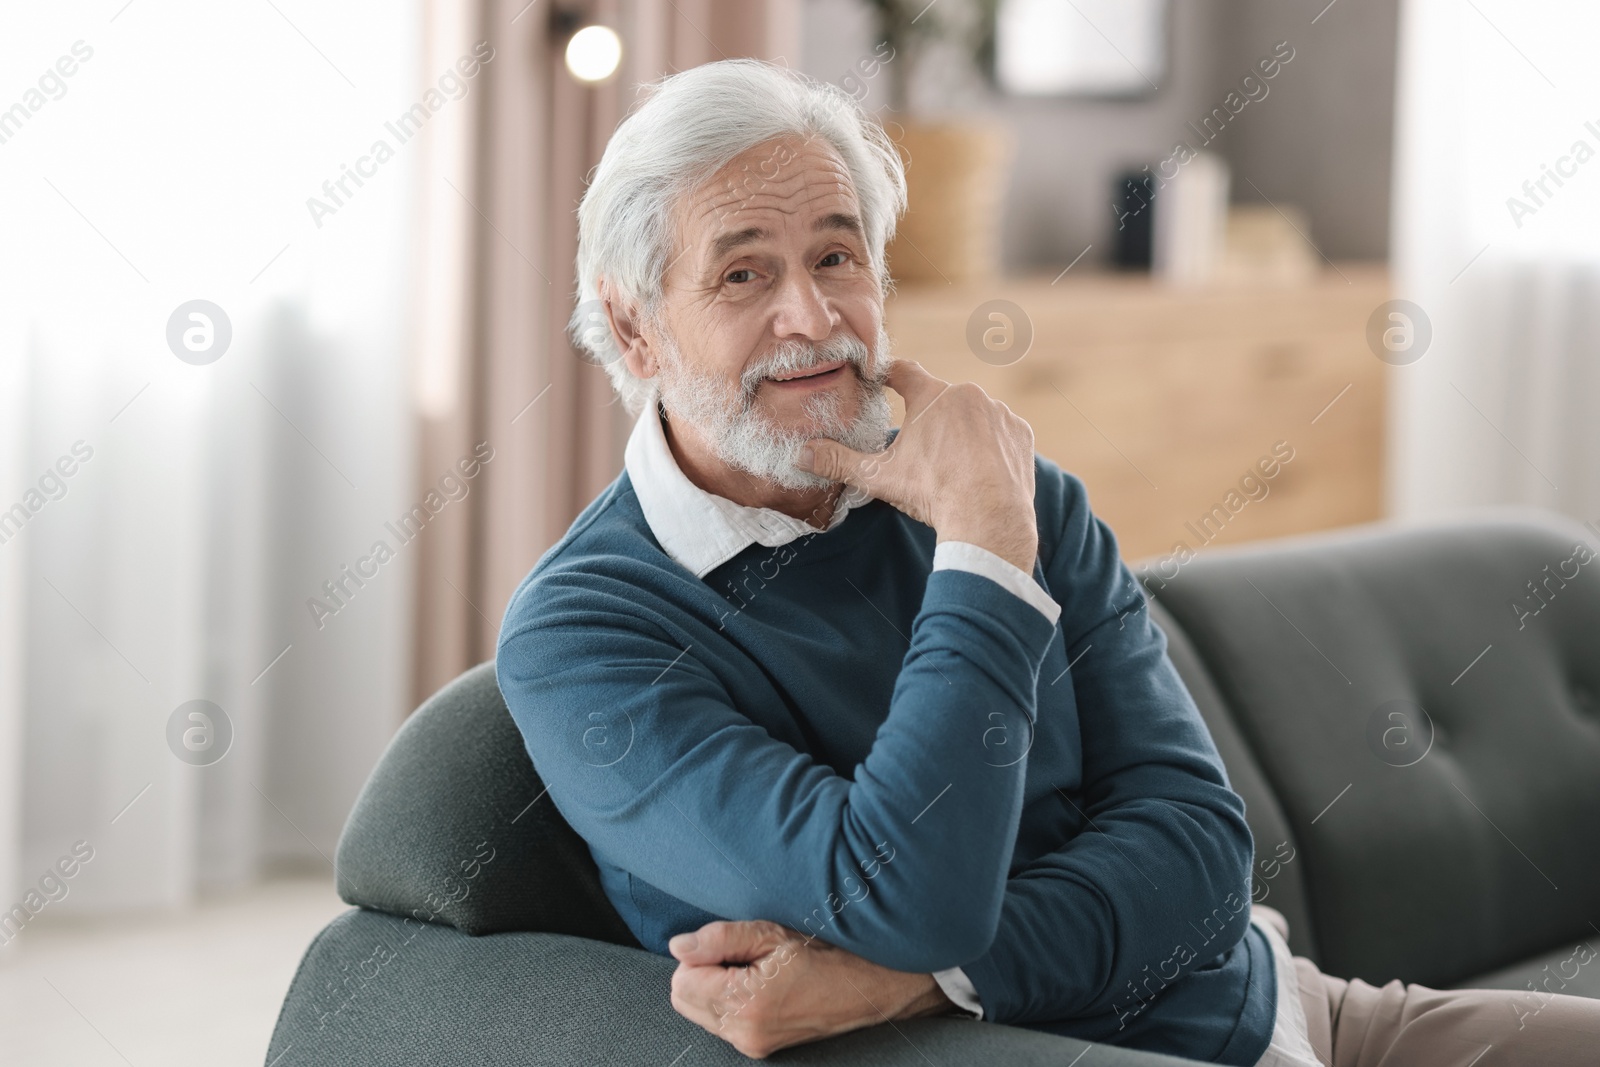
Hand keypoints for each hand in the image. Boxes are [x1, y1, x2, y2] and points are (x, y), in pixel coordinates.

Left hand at [668, 919, 954, 1058]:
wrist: (872, 984)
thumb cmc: (830, 952)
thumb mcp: (774, 934)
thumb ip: (721, 939)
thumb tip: (679, 947)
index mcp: (746, 1003)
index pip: (682, 980)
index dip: (700, 955)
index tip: (731, 945)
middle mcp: (745, 1033)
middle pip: (684, 998)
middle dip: (702, 971)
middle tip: (742, 955)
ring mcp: (753, 1045)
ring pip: (700, 1011)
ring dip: (715, 986)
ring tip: (755, 969)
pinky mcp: (760, 1047)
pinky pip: (721, 1020)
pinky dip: (729, 1000)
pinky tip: (760, 984)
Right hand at [797, 359, 1038, 571]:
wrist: (987, 517)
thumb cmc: (932, 492)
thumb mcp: (880, 477)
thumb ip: (840, 462)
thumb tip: (801, 454)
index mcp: (931, 395)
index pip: (904, 372)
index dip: (890, 374)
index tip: (881, 377)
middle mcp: (967, 394)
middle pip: (940, 399)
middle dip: (930, 419)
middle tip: (922, 450)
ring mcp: (998, 412)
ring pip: (973, 416)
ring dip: (962, 433)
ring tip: (953, 466)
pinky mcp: (1020, 433)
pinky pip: (1000, 433)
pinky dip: (990, 447)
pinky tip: (981, 471)